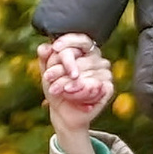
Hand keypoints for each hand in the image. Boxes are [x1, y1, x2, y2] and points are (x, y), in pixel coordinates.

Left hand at [36, 32, 115, 147]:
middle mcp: (98, 59)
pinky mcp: (108, 88)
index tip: (55, 48)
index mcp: (85, 51)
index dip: (69, 41)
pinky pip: (95, 86)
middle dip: (61, 69)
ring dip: (67, 82)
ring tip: (56, 89)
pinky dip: (80, 91)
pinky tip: (70, 93)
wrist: (62, 112)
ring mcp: (105, 73)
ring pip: (86, 74)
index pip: (82, 40)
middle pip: (81, 59)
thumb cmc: (57, 88)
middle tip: (48, 77)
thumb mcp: (47, 72)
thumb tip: (44, 47)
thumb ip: (45, 58)